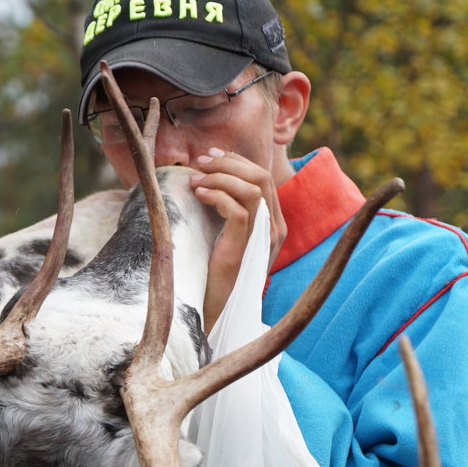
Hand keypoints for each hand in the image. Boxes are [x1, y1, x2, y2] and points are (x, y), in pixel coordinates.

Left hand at [190, 148, 286, 328]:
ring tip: (194, 180)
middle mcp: (273, 228)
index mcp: (271, 222)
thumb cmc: (215, 272)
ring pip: (252, 189)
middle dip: (227, 163)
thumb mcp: (225, 234)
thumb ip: (227, 210)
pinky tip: (198, 196)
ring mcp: (261, 238)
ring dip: (220, 177)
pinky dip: (216, 196)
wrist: (218, 310)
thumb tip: (206, 178)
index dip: (236, 161)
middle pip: (260, 176)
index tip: (209, 156)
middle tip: (199, 163)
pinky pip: (238, 210)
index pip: (262, 177)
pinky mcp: (244, 248)